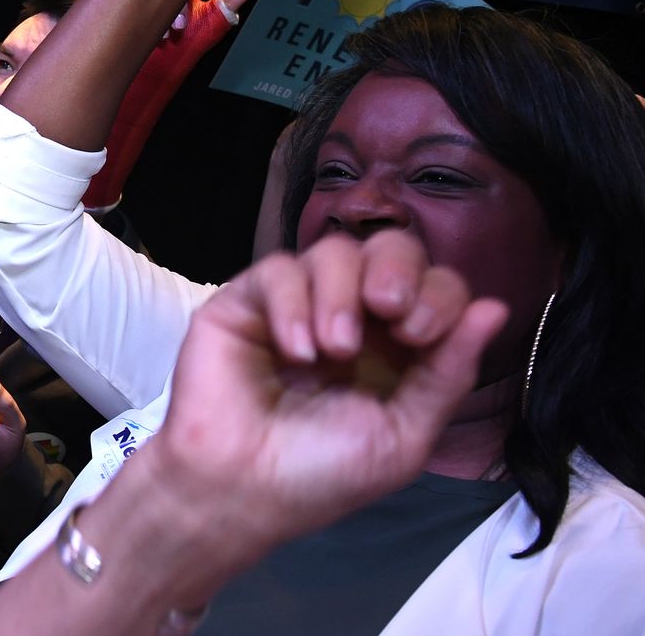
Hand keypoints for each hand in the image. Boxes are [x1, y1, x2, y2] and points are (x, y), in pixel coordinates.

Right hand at [148, 230, 507, 557]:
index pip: (436, 288)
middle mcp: (353, 316)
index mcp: (398, 347)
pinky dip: (293, 304)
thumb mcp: (405, 435)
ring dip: (340, 295)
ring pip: (333, 251)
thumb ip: (447, 375)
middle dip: (397, 270)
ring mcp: (298, 304)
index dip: (439, 296)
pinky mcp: (247, 301)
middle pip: (390, 248)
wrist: (243, 489)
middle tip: (388, 310)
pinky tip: (295, 352)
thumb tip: (496, 308)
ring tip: (332, 351)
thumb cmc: (324, 474)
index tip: (420, 335)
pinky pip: (279, 269)